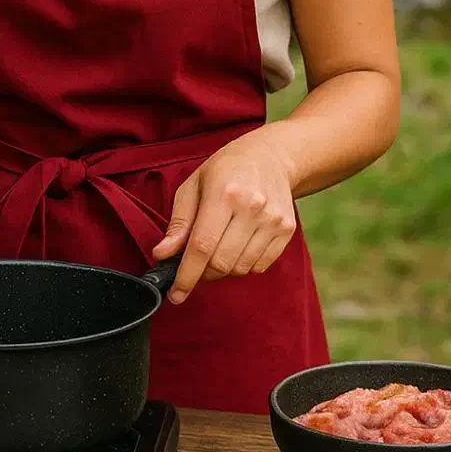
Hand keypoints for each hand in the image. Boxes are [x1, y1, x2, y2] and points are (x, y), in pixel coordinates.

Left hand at [152, 131, 296, 303]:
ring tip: (219, 247)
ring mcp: (273, 220)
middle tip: (196, 263)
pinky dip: (244, 265)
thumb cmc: (225, 170)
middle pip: (222, 263)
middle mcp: (252, 207)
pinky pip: (260, 266)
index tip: (176, 294)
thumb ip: (178, 223)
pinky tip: (239, 244)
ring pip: (241, 269)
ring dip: (224, 269)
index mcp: (224, 193)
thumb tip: (163, 255)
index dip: (186, 275)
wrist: (270, 157)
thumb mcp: (193, 186)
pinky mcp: (287, 230)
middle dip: (203, 273)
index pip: (202, 246)